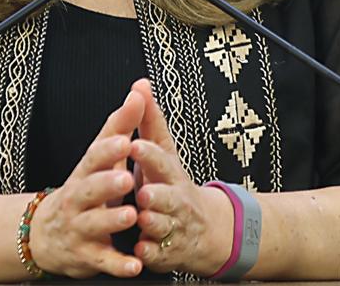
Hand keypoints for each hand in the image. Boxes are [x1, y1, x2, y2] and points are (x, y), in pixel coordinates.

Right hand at [28, 87, 145, 277]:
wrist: (45, 234)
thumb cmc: (83, 187)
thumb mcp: (98, 157)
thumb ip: (120, 125)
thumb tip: (140, 89)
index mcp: (84, 172)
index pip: (93, 157)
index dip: (108, 149)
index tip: (125, 139)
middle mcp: (77, 199)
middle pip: (89, 190)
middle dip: (107, 184)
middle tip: (127, 179)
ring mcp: (80, 228)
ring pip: (94, 225)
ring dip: (112, 221)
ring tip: (132, 216)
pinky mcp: (86, 256)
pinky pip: (102, 261)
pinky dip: (118, 264)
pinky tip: (135, 264)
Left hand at [128, 78, 233, 275]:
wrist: (205, 230)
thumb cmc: (173, 184)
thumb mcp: (164, 153)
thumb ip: (150, 122)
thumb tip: (140, 84)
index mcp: (171, 174)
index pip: (162, 160)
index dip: (149, 154)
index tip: (133, 144)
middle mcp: (175, 201)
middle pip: (167, 197)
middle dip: (156, 194)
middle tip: (142, 191)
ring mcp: (173, 227)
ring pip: (163, 226)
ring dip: (152, 223)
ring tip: (141, 218)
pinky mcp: (166, 253)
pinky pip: (157, 254)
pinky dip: (149, 253)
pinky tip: (140, 251)